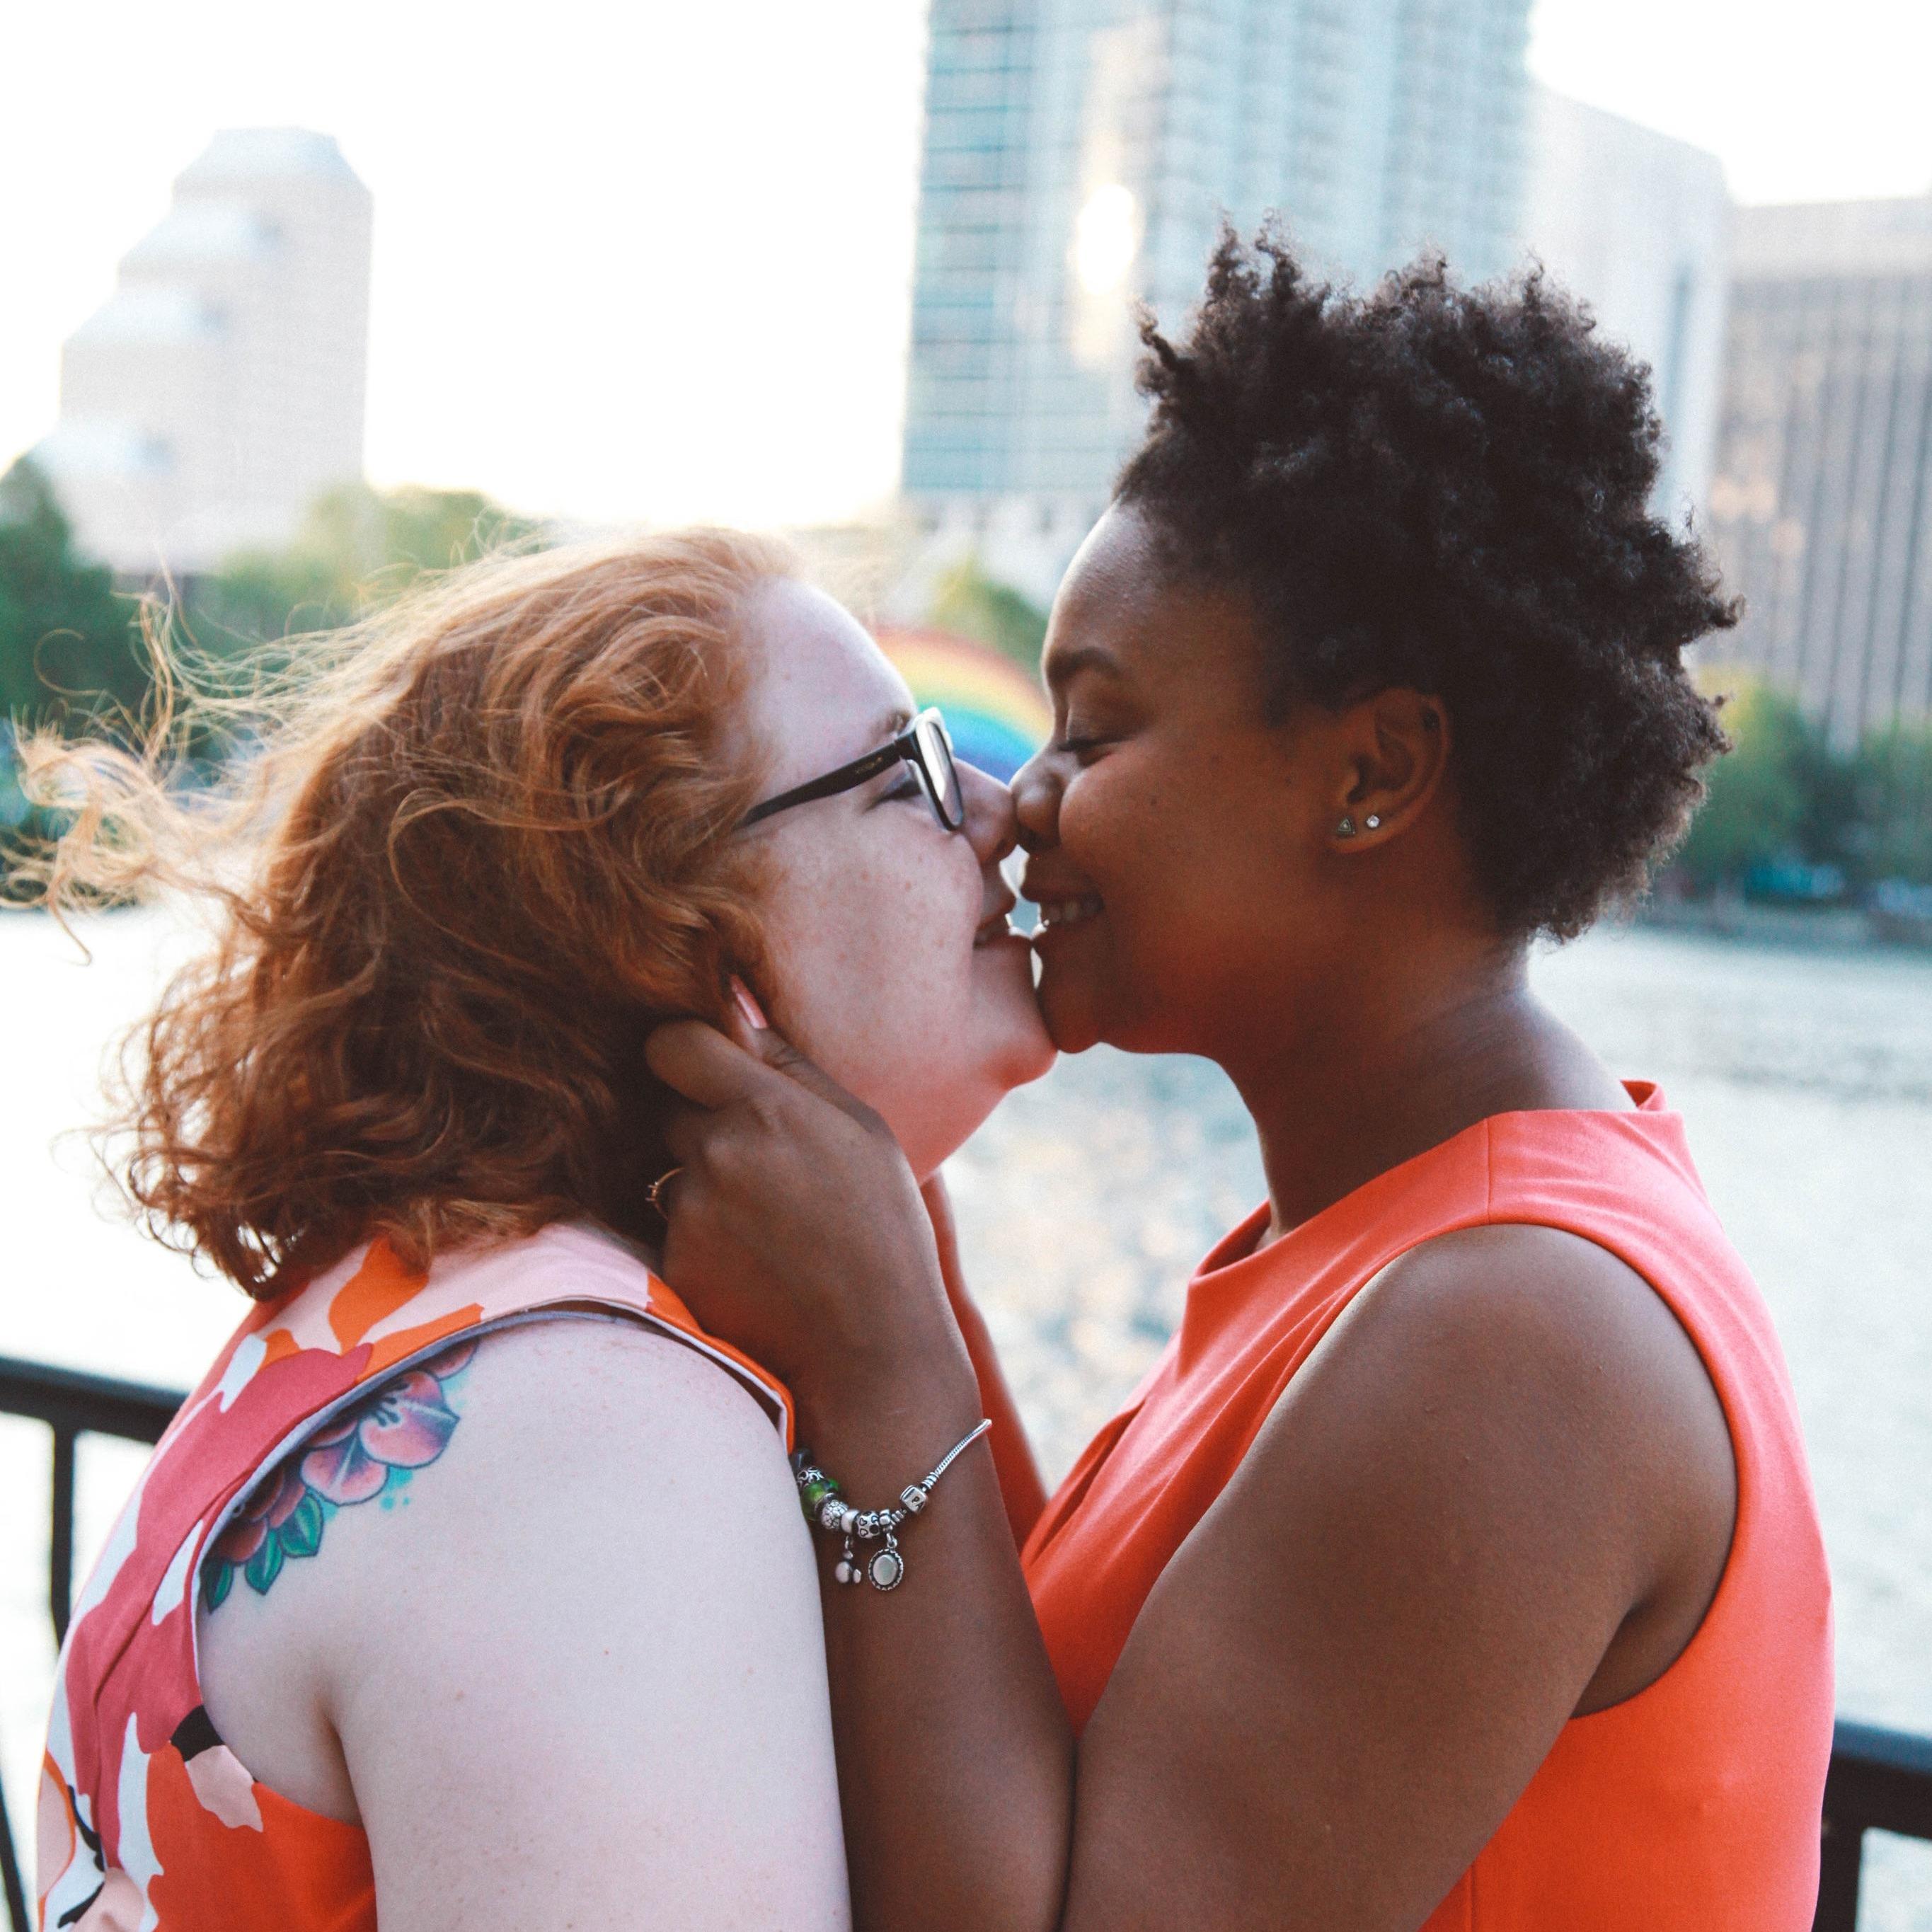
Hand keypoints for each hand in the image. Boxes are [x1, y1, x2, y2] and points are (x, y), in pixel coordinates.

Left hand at [644, 1016, 975, 1418]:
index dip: (685, 1053)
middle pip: (668, 1109)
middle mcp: (715, 1154)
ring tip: (770, 1228)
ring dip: (704, 1186)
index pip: (671, 1043)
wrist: (872, 1352)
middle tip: (764, 1166)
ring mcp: (688, 1214)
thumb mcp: (863, 1132)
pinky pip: (671, 1229)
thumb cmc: (884, 1231)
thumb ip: (792, 1066)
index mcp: (765, 1109)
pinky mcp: (672, 1265)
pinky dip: (702, 1240)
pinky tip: (755, 1265)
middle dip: (702, 1124)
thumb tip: (735, 1010)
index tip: (706, 1069)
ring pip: (671, 1172)